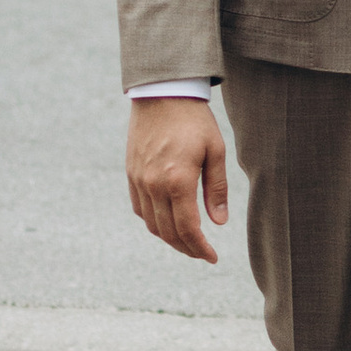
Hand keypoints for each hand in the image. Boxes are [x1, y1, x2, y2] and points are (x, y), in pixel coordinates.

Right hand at [127, 97, 228, 262]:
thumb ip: (216, 189)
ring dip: (169, 238)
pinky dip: (153, 221)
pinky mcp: (131, 173)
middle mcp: (154, 185)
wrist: (162, 93)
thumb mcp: (215, 150)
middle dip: (186, 248)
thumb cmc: (194, 119)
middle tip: (202, 253)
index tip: (212, 257)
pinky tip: (167, 221)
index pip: (188, 229)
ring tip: (187, 241)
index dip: (200, 248)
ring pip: (151, 224)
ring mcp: (139, 180)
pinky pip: (139, 208)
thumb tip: (219, 222)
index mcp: (178, 180)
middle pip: (168, 232)